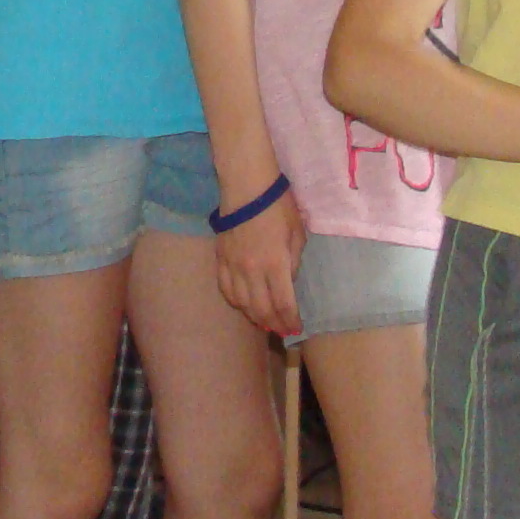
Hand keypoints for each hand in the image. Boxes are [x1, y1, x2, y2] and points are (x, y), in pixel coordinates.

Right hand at [211, 187, 303, 339]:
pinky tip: (244, 304)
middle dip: (274, 324)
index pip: (283, 303)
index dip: (290, 320)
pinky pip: (226, 289)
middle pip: (262, 309)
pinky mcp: (221, 259)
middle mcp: (252, 271)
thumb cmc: (278, 206)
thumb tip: (288, 280)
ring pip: (242, 303)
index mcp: (275, 264)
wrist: (246, 187)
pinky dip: (236, 302)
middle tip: (283, 331)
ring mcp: (233, 266)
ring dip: (255, 316)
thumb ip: (294, 261)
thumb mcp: (298, 233)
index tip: (296, 328)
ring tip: (265, 321)